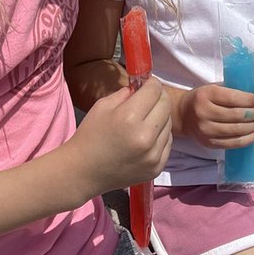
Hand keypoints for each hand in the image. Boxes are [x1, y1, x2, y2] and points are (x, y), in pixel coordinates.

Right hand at [68, 76, 172, 193]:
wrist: (84, 171)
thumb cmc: (90, 135)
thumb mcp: (103, 105)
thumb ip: (126, 93)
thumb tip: (142, 87)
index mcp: (129, 117)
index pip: (154, 91)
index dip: (151, 83)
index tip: (147, 83)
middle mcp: (145, 137)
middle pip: (166, 105)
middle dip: (158, 97)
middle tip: (148, 98)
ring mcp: (153, 155)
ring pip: (169, 124)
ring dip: (159, 117)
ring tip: (145, 120)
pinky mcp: (157, 167)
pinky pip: (168, 142)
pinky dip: (160, 135)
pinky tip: (147, 136)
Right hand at [175, 83, 253, 149]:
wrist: (183, 114)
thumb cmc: (203, 98)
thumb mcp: (217, 88)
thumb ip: (240, 89)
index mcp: (206, 95)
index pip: (233, 98)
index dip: (249, 99)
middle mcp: (204, 113)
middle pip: (237, 115)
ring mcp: (206, 130)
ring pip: (237, 130)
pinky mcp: (209, 143)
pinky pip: (234, 143)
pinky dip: (249, 139)